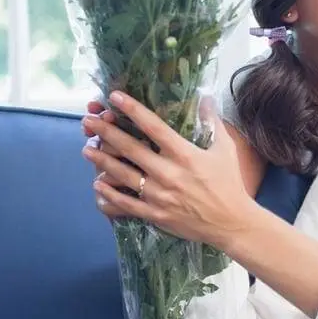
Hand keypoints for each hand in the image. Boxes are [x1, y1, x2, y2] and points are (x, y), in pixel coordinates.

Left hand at [82, 91, 252, 248]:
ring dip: (101, 160)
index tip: (115, 96)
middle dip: (106, 132)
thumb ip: (213, 123)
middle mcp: (168, 172)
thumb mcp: (225, 149)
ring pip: (122, 174)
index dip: (132, 109)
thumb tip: (206, 97)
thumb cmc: (229, 183)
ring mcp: (159, 195)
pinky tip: (97, 184)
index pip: (153, 126)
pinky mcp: (155, 213)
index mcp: (185, 154)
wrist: (231, 222)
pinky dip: (109, 194)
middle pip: (130, 148)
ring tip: (87, 149)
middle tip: (89, 120)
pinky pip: (125, 203)